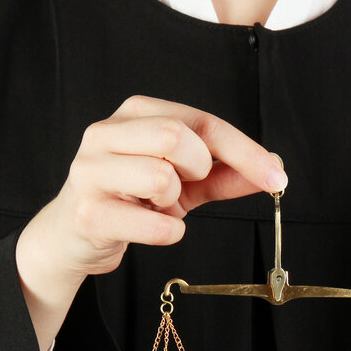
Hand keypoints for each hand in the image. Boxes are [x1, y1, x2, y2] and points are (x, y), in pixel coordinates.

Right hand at [16, 96, 288, 349]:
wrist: (73, 237)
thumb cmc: (131, 200)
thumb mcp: (184, 183)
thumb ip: (224, 174)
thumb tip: (272, 170)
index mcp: (134, 114)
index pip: (201, 122)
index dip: (245, 151)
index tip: (277, 177)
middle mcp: (106, 133)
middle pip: (176, 137)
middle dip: (198, 169)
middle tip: (187, 188)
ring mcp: (91, 171)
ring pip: (161, 176)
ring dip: (175, 202)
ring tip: (157, 207)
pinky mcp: (88, 212)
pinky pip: (153, 222)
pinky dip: (167, 231)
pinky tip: (151, 228)